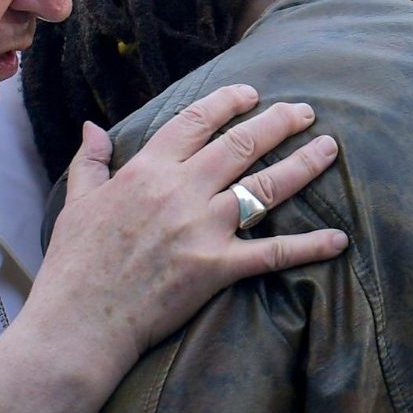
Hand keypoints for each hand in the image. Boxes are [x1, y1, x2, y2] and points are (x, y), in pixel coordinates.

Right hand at [0, 86, 344, 412]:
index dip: (228, 102)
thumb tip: (92, 127)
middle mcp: (182, 190)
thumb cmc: (74, 263)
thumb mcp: (77, 202)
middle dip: (279, 122)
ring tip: (329, 149)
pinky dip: (309, 246)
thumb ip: (91, 161)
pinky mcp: (218, 268)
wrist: (81, 319)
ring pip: (266, 187)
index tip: (251, 93)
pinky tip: (339, 239)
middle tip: (306, 112)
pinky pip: (273, 253)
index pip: (196, 120)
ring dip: (303, 164)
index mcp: (147, 170)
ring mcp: (204, 229)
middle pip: (242, 144)